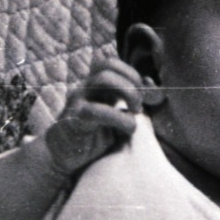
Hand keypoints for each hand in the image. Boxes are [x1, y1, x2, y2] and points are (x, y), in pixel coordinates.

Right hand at [42, 58, 142, 176]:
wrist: (62, 157)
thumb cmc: (92, 137)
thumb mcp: (116, 117)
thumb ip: (133, 103)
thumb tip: (157, 91)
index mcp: (94, 87)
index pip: (112, 63)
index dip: (133, 74)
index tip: (146, 98)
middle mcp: (85, 88)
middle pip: (108, 64)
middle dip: (131, 82)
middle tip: (138, 106)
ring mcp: (77, 101)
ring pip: (103, 79)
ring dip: (127, 93)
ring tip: (134, 114)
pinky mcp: (73, 120)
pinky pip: (96, 110)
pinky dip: (120, 119)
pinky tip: (128, 130)